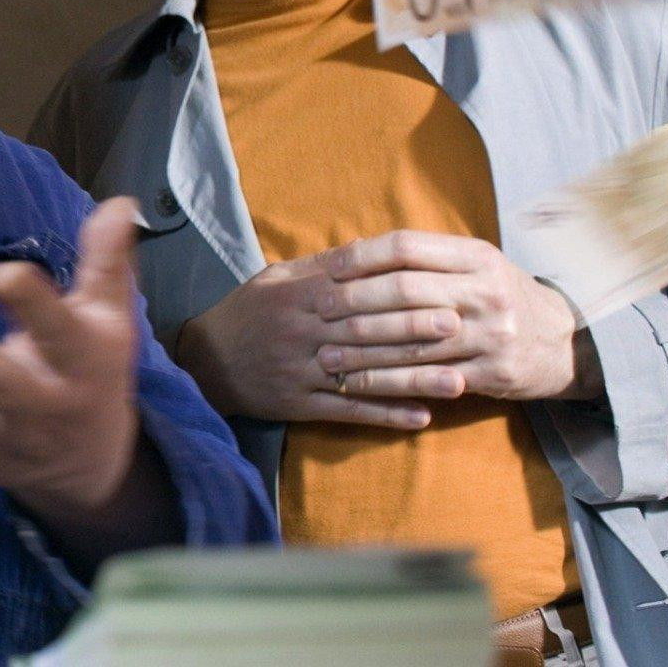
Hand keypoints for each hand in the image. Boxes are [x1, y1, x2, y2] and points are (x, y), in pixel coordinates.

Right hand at [175, 253, 445, 428]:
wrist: (206, 362)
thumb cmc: (249, 313)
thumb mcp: (277, 278)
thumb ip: (323, 266)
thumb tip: (370, 250)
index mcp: (299, 297)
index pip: (358, 294)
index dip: (402, 296)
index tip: (443, 293)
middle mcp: (302, 334)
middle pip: (367, 334)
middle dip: (416, 332)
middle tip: (461, 328)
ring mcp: (302, 373)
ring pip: (365, 377)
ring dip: (413, 380)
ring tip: (457, 382)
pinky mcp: (300, 405)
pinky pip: (348, 412)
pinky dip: (385, 416)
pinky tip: (420, 417)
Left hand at [314, 231, 602, 402]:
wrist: (564, 343)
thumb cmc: (500, 297)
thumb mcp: (474, 266)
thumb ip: (424, 259)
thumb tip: (352, 251)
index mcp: (477, 256)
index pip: (408, 246)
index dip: (363, 256)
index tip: (329, 268)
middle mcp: (485, 291)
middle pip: (405, 291)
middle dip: (354, 301)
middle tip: (319, 310)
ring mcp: (490, 334)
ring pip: (411, 339)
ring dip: (361, 348)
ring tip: (324, 353)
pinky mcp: (490, 372)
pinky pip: (426, 377)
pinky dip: (385, 380)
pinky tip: (355, 382)